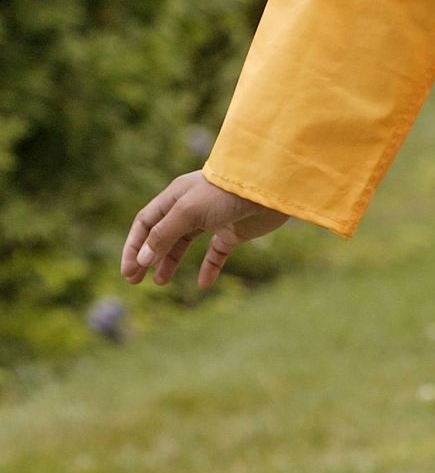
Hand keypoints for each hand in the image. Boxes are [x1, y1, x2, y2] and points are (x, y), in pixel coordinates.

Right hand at [121, 173, 288, 292]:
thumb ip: (164, 235)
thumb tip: (142, 260)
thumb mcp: (188, 213)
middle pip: (162, 235)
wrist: (268, 188)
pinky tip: (204, 285)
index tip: (128, 272)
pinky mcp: (234, 231)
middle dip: (147, 257)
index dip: (134, 247)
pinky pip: (216, 253)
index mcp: (175, 197)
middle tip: (136, 280)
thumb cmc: (224, 193)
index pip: (146, 223)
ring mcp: (212, 219)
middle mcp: (191, 207)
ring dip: (171, 262)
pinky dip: (209, 268)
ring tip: (160, 281)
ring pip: (185, 244)